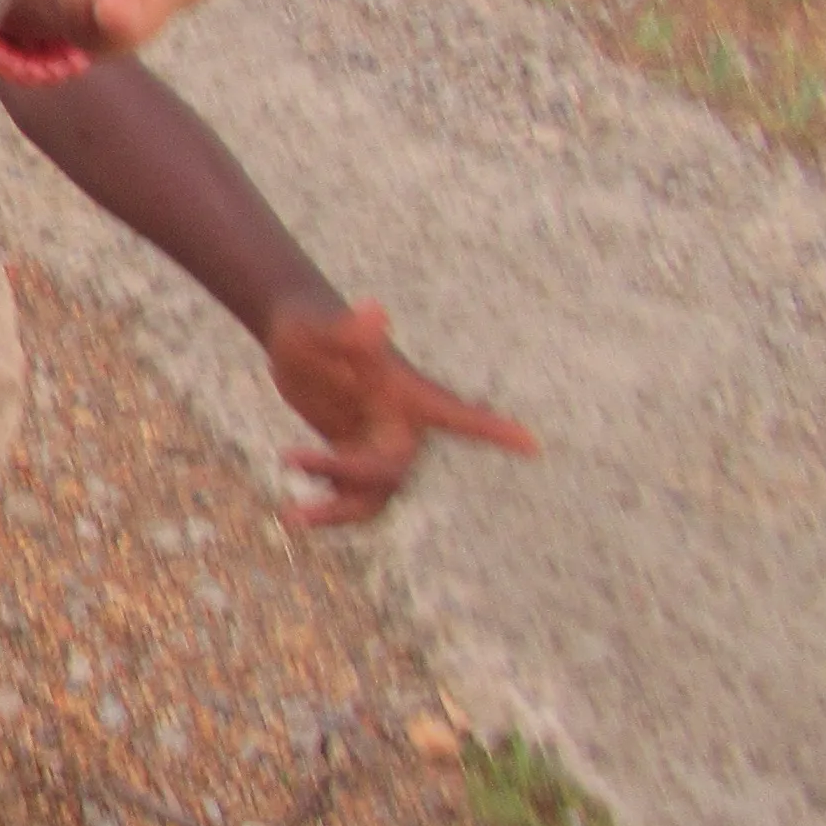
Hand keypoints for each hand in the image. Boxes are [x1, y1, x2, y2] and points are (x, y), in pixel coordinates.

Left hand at [263, 299, 538, 526]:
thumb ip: (348, 330)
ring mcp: (379, 445)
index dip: (495, 430)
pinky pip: (354, 498)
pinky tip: (291, 515)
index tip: (534, 445)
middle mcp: (400, 425)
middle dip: (347, 473)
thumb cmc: (313, 328)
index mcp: (406, 393)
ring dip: (339, 511)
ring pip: (375, 496)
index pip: (459, 414)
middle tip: (291, 457)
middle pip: (392, 470)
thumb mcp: (319, 331)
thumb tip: (375, 309)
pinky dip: (328, 510)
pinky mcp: (355, 459)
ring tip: (292, 517)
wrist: (296, 344)